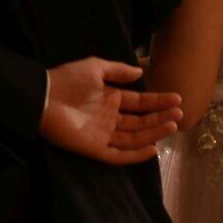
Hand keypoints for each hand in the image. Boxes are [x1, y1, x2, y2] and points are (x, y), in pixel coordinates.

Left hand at [38, 58, 181, 164]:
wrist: (43, 97)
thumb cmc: (68, 80)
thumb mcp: (96, 68)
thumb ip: (118, 70)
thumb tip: (140, 72)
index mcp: (111, 100)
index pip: (140, 103)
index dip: (158, 101)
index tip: (177, 98)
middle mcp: (111, 119)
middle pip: (141, 122)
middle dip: (160, 118)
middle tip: (179, 114)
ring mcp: (103, 134)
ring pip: (134, 138)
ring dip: (154, 133)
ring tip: (172, 125)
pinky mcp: (94, 148)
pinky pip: (118, 155)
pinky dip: (135, 155)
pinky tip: (152, 149)